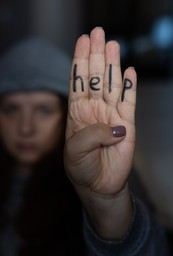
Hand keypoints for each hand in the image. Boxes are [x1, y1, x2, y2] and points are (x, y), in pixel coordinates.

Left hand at [64, 27, 136, 238]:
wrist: (98, 185)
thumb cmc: (82, 168)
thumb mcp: (75, 151)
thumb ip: (91, 134)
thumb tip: (114, 125)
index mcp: (77, 113)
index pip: (78, 82)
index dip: (80, 61)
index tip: (82, 41)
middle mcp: (94, 110)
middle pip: (95, 77)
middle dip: (95, 55)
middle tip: (97, 33)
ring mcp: (111, 116)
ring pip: (112, 85)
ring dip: (112, 65)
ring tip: (112, 44)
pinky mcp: (127, 125)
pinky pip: (129, 102)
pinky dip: (129, 87)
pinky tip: (128, 71)